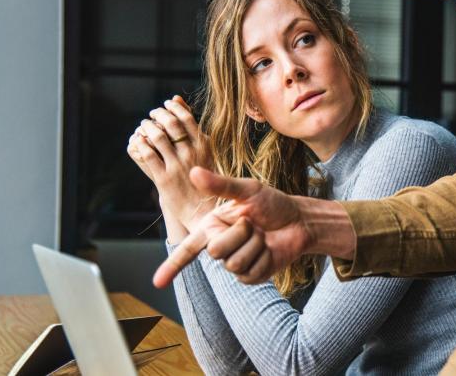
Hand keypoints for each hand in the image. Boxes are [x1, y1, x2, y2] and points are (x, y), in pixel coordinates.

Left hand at [126, 96, 214, 234]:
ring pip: (158, 137)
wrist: (203, 209)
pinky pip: (148, 155)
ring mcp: (177, 166)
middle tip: (152, 114)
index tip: (166, 105)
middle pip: (170, 124)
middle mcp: (191, 154)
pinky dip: (141, 144)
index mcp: (204, 146)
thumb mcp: (205, 150)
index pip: (186, 118)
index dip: (173, 108)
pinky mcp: (164, 179)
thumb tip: (177, 99)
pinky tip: (138, 141)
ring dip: (147, 127)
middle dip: (158, 115)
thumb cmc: (205, 177)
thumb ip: (192, 127)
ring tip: (144, 125)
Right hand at [153, 167, 314, 287]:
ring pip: (234, 263)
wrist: (299, 221)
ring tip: (262, 235)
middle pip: (216, 251)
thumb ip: (221, 184)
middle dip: (239, 234)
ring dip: (254, 245)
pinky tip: (269, 249)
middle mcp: (220, 245)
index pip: (187, 249)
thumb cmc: (273, 203)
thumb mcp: (248, 190)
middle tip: (253, 223)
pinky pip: (250, 273)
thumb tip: (193, 172)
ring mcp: (235, 263)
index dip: (171, 266)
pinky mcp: (251, 276)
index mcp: (212, 226)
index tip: (156, 283)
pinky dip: (264, 258)